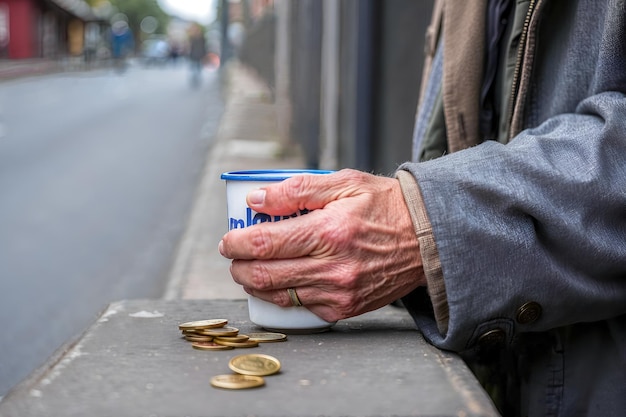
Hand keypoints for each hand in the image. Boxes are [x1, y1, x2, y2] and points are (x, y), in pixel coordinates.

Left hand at [218, 169, 425, 322]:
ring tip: (252, 268)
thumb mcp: (344, 183)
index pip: (264, 243)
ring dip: (254, 283)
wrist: (426, 239)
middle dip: (237, 267)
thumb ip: (296, 190)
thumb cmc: (385, 206)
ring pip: (277, 295)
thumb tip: (257, 200)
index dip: (236, 243)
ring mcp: (338, 293)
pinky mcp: (344, 309)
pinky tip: (282, 280)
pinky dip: (282, 295)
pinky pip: (300, 307)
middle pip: (263, 275)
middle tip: (234, 256)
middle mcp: (332, 267)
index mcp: (329, 231)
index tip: (229, 240)